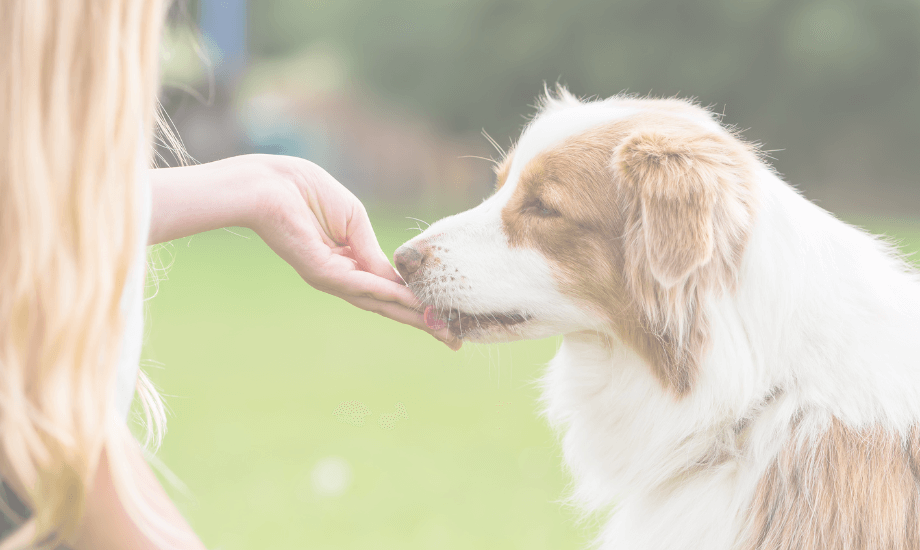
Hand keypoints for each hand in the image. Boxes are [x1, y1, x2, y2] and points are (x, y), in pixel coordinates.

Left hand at [245, 156, 461, 349]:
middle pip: (386, 306)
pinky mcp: (321, 273)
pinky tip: (412, 302)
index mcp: (348, 263)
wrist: (270, 184)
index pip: (388, 290)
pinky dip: (388, 294)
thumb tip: (396, 279)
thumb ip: (373, 251)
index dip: (417, 303)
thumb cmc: (307, 192)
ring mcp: (330, 278)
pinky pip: (362, 286)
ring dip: (412, 316)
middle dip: (421, 322)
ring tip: (441, 329)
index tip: (445, 317)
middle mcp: (340, 278)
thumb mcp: (354, 221)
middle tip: (452, 342)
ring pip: (378, 303)